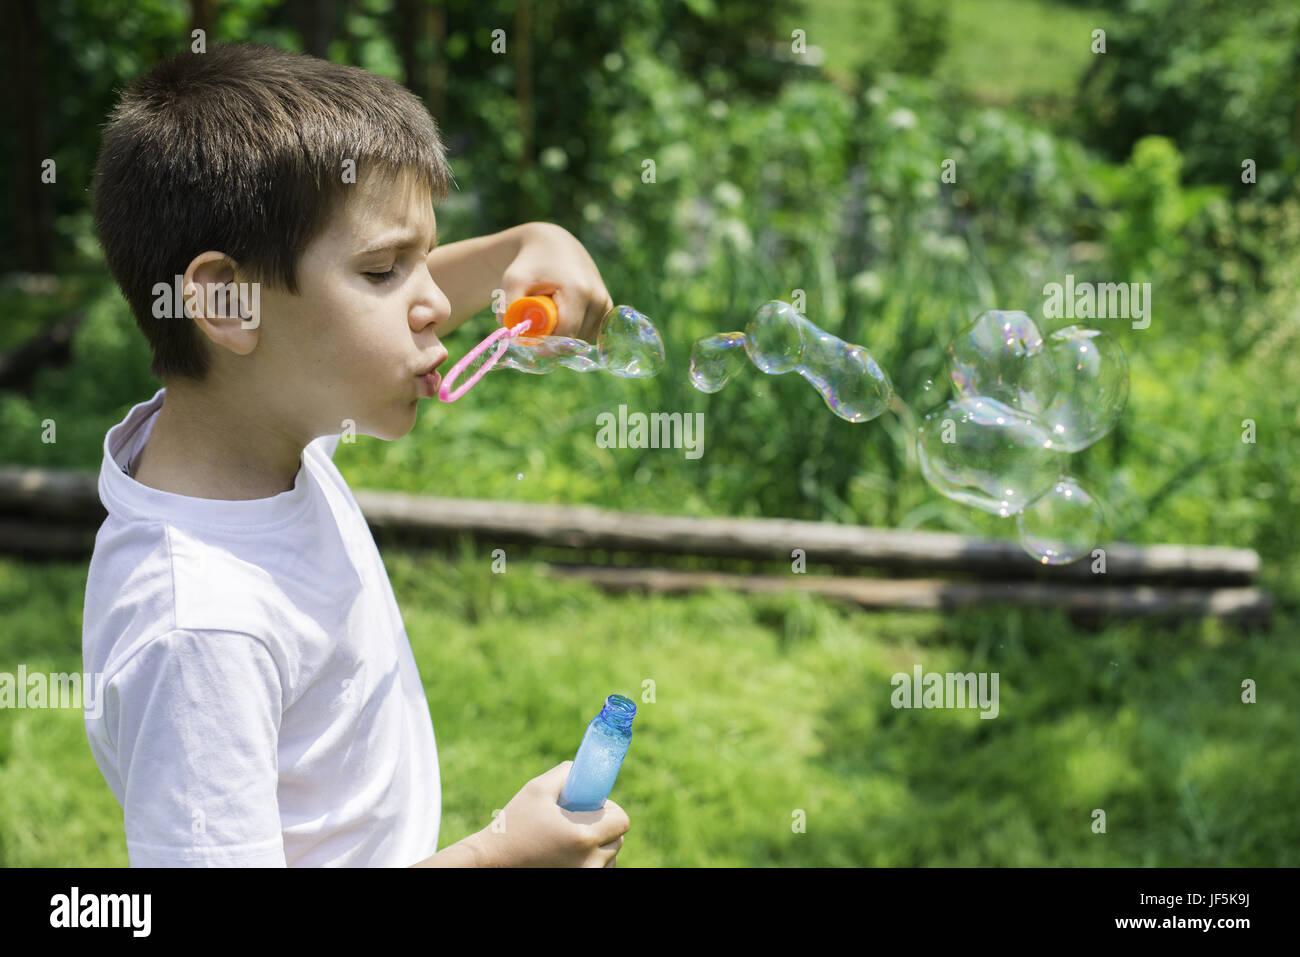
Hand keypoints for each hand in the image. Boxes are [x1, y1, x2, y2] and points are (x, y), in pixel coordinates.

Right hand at [471, 761, 628, 867]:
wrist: (491, 863)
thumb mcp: (537, 789)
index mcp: (582, 837)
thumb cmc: (513, 825)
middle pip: (618, 841)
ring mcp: (584, 878)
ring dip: (598, 847)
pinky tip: (568, 855)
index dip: (609, 810)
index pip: (622, 821)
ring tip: (569, 840)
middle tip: (579, 821)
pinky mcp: (577, 885)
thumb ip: (566, 774)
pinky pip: (597, 872)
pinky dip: (590, 862)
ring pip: (609, 859)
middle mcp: (588, 864)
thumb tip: (584, 769)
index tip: (592, 807)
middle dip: (604, 828)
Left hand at [500, 223, 614, 341]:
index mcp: (578, 290)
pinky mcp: (608, 308)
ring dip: (564, 337)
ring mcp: (605, 303)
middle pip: (575, 340)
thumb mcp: (513, 280)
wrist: (554, 245)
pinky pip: (589, 333)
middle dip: (553, 341)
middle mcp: (598, 298)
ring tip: (551, 315)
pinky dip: (574, 332)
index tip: (530, 344)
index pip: (566, 334)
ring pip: (582, 339)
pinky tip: (563, 316)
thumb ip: (509, 306)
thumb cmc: (531, 264)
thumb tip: (510, 333)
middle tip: (536, 328)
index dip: (547, 345)